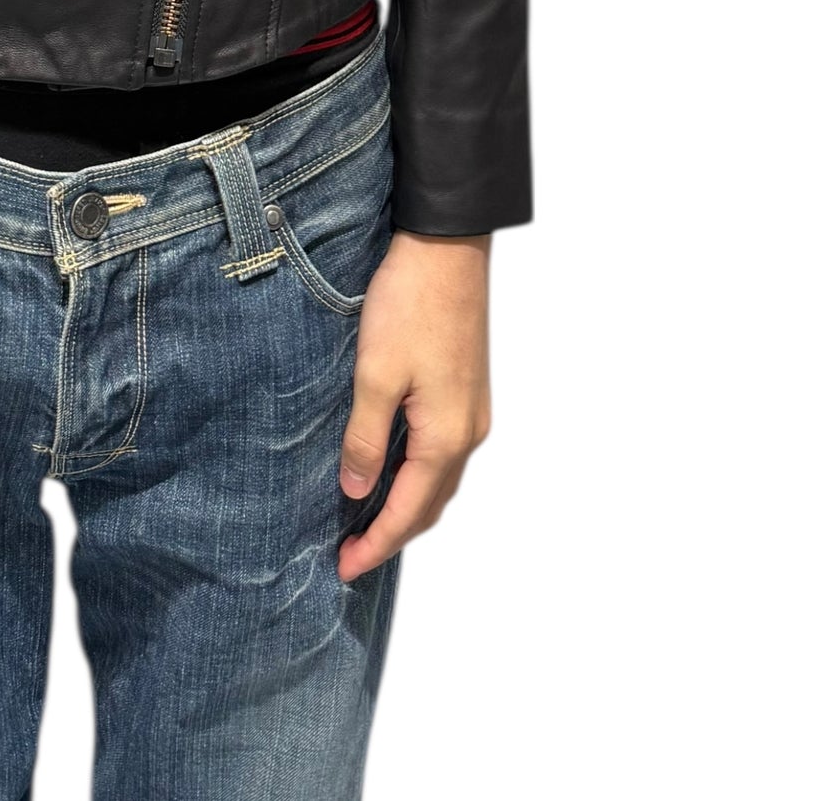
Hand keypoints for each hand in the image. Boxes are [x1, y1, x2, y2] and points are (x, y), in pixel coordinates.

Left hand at [335, 228, 492, 582]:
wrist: (447, 247)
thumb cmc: (411, 306)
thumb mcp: (375, 374)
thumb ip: (366, 437)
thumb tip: (357, 490)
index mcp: (446, 436)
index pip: (409, 512)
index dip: (376, 544)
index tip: (344, 569)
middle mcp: (468, 432)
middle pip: (430, 503)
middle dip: (391, 534)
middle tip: (349, 554)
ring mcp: (471, 410)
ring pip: (438, 478)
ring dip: (405, 505)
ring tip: (364, 520)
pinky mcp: (465, 389)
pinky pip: (441, 451)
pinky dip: (416, 474)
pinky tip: (389, 467)